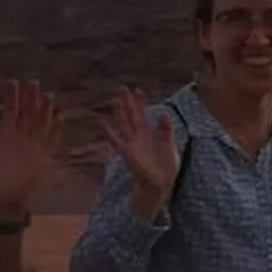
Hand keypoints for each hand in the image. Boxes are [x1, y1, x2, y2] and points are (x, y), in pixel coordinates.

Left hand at [0, 80, 60, 218]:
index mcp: (7, 136)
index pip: (12, 112)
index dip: (13, 98)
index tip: (13, 83)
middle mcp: (22, 140)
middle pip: (28, 114)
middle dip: (30, 99)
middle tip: (32, 82)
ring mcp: (33, 149)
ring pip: (41, 125)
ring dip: (44, 111)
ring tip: (47, 95)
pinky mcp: (42, 160)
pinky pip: (51, 143)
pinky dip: (56, 131)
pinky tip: (60, 118)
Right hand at [102, 89, 180, 218]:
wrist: (162, 184)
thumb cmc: (165, 166)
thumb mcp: (169, 144)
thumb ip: (166, 129)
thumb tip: (164, 113)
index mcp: (148, 134)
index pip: (142, 114)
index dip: (139, 103)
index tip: (137, 89)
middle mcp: (138, 136)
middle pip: (130, 116)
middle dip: (126, 102)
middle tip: (121, 87)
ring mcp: (131, 143)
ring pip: (123, 124)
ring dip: (119, 113)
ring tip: (115, 100)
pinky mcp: (127, 152)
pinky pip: (115, 140)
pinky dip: (108, 131)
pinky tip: (102, 122)